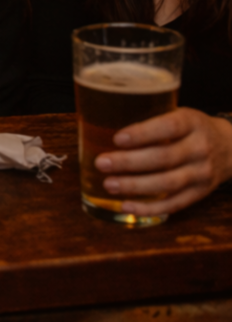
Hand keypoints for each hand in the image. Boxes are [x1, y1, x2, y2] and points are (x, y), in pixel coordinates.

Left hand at [95, 108, 231, 215]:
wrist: (230, 148)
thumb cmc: (191, 128)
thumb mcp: (179, 114)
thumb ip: (152, 119)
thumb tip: (102, 124)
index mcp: (192, 123)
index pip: (168, 127)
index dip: (142, 133)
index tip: (117, 138)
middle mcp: (199, 148)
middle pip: (164, 158)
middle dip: (130, 162)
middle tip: (102, 163)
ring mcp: (202, 173)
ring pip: (168, 183)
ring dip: (136, 186)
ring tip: (109, 184)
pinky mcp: (200, 193)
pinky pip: (174, 204)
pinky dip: (150, 208)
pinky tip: (127, 206)